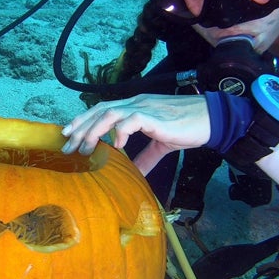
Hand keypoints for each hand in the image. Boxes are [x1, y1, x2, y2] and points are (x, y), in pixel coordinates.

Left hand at [61, 94, 211, 174]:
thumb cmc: (188, 128)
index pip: (102, 109)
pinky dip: (120, 132)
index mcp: (135, 107)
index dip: (83, 120)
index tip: (68, 134)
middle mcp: (135, 103)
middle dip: (80, 127)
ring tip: (86, 148)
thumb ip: (146, 158)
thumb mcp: (161, 145)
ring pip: (110, 113)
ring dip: (94, 130)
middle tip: (67, 146)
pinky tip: (116, 146)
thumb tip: (135, 174)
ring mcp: (144, 108)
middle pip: (99, 110)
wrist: (211, 119)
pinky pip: (132, 120)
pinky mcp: (155, 116)